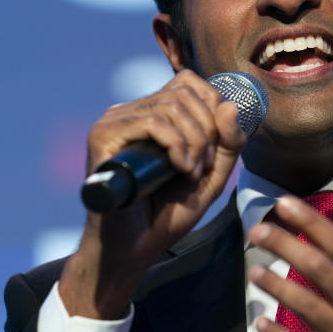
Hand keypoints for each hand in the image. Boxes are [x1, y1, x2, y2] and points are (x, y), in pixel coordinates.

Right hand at [59, 69, 246, 318]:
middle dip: (208, 130)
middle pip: (185, 93)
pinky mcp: (103, 137)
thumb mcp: (212, 174)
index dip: (213, 108)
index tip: (213, 150)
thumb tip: (229, 105)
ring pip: (171, 105)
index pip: (189, 82)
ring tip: (191, 173)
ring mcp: (114, 122)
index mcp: (153, 113)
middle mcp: (131, 111)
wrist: (134, 249)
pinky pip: (150, 121)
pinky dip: (176, 144)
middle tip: (202, 168)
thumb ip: (228, 142)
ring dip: (195, 141)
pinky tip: (180, 169)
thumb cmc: (168, 213)